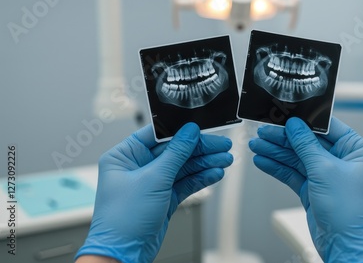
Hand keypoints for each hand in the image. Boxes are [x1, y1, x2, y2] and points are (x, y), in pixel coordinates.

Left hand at [75, 123, 232, 262]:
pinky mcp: (163, 198)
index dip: (181, 131)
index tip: (202, 128)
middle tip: (221, 146)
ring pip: (183, 167)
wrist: (124, 253)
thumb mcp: (153, 179)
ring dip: (204, 163)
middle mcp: (138, 167)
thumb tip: (189, 132)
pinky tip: (215, 173)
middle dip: (200, 149)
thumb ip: (175, 153)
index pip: (157, 135)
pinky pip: (185, 183)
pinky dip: (200, 179)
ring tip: (225, 160)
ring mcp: (152, 183)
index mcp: (125, 155)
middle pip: (175, 150)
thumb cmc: (123, 219)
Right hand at [249, 117, 362, 262]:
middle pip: (309, 143)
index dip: (304, 121)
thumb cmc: (350, 211)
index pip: (328, 128)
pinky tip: (263, 161)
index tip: (285, 116)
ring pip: (298, 159)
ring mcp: (328, 177)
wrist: (347, 246)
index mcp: (357, 151)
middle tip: (264, 131)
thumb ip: (306, 145)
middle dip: (284, 138)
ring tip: (257, 145)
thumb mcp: (325, 170)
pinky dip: (278, 168)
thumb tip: (295, 126)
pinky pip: (294, 174)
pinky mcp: (315, 191)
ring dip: (277, 152)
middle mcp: (344, 162)